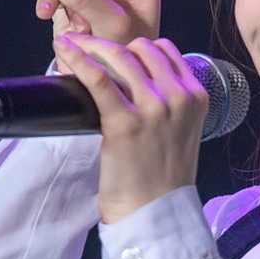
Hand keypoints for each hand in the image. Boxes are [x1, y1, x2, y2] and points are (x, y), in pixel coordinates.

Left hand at [52, 32, 207, 224]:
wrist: (155, 213)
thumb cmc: (162, 178)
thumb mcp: (181, 132)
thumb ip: (171, 103)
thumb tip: (138, 79)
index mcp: (196, 97)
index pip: (165, 50)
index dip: (138, 47)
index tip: (116, 52)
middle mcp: (179, 97)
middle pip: (142, 48)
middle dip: (112, 45)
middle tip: (88, 50)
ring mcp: (154, 108)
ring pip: (119, 56)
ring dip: (90, 46)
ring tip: (70, 47)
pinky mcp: (125, 123)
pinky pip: (99, 79)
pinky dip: (78, 59)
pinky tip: (64, 50)